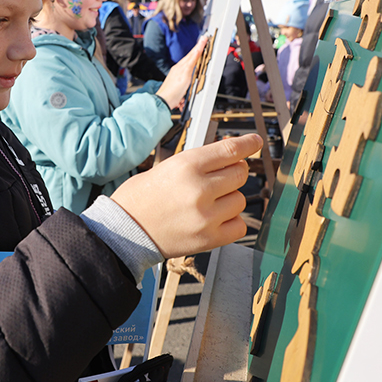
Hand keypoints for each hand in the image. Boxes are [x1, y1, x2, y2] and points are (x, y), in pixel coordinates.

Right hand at [111, 134, 262, 257]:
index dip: (248, 144)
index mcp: (187, 165)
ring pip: (240, 200)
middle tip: (217, 180)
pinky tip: (214, 219)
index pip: (231, 150)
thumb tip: (232, 155)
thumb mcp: (168, 166)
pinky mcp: (209, 239)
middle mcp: (200, 189)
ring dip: (229, 199)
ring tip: (207, 203)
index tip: (256, 142)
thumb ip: (200, 162)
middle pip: (240, 174)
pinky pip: (239, 225)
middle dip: (232, 173)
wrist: (124, 231)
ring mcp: (206, 216)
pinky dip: (231, 221)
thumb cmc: (142, 196)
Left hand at [155, 36, 206, 109]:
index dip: (199, 46)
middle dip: (196, 52)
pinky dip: (190, 74)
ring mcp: (177, 77)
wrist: (164, 101)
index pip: (192, 53)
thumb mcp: (185, 74)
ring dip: (193, 61)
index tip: (204, 38)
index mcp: (180, 66)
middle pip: (190, 59)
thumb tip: (197, 49)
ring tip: (198, 54)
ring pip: (188, 68)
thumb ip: (191, 61)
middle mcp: (178, 70)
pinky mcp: (177, 84)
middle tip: (202, 43)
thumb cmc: (173, 90)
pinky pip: (186, 77)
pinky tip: (191, 72)